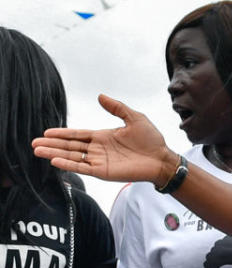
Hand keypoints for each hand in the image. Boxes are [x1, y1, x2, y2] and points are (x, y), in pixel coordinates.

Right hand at [32, 94, 177, 186]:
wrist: (161, 158)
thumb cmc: (151, 139)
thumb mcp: (134, 118)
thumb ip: (117, 108)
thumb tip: (100, 95)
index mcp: (103, 136)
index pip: (78, 134)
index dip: (62, 133)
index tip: (46, 132)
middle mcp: (98, 149)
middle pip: (70, 146)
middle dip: (52, 144)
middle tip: (34, 142)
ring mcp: (99, 161)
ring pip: (72, 157)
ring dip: (55, 154)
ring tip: (38, 150)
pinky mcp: (103, 171)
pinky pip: (82, 168)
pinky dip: (68, 164)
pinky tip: (55, 161)